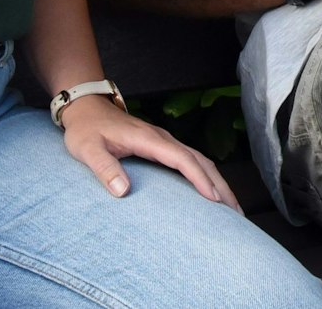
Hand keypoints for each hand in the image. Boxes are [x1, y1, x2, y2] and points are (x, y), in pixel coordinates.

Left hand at [58, 95, 240, 211]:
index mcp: (148, 139)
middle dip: (220, 185)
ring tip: (232, 207)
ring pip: (200, 160)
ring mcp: (165, 141)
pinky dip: (207, 176)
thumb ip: (103, 168)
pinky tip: (212, 191)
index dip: (198, 178)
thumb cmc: (86, 130)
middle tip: (235, 213)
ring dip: (218, 181)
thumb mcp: (87, 149)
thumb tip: (123, 191)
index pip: (181, 158)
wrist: (87, 108)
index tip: (213, 199)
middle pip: (200, 160)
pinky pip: (192, 161)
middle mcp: (162, 138)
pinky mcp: (163, 147)